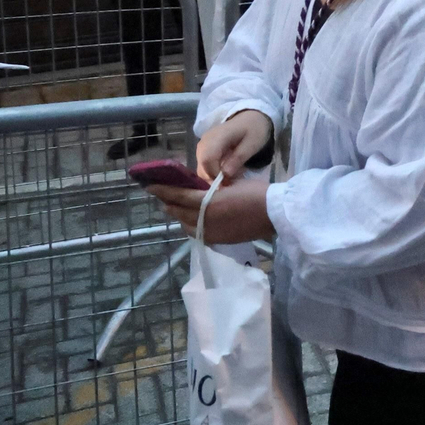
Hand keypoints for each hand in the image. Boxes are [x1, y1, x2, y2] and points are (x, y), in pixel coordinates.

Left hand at [148, 177, 274, 243]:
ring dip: (179, 215)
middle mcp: (205, 220)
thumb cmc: (257, 192)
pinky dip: (192, 226)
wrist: (275, 213)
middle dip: (169, 203)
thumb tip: (199, 188)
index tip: (149, 186)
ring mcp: (211, 232)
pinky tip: (194, 221)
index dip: (163, 190)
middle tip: (164, 196)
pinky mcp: (219, 241)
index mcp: (209, 203)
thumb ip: (212, 189)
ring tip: (177, 208)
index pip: (179, 196)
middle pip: (179, 212)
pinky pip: (198, 233)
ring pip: (186, 225)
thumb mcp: (232, 183)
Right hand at [195, 109, 274, 182]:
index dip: (215, 174)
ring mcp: (202, 145)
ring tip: (230, 178)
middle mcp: (205, 141)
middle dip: (214, 179)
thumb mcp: (252, 144)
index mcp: (218, 136)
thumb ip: (239, 158)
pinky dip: (213, 172)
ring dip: (214, 177)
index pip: (208, 159)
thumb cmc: (254, 130)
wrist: (250, 118)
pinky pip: (203, 165)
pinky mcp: (203, 149)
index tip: (228, 183)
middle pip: (202, 166)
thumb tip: (225, 175)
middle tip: (231, 183)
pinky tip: (226, 173)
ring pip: (201, 168)